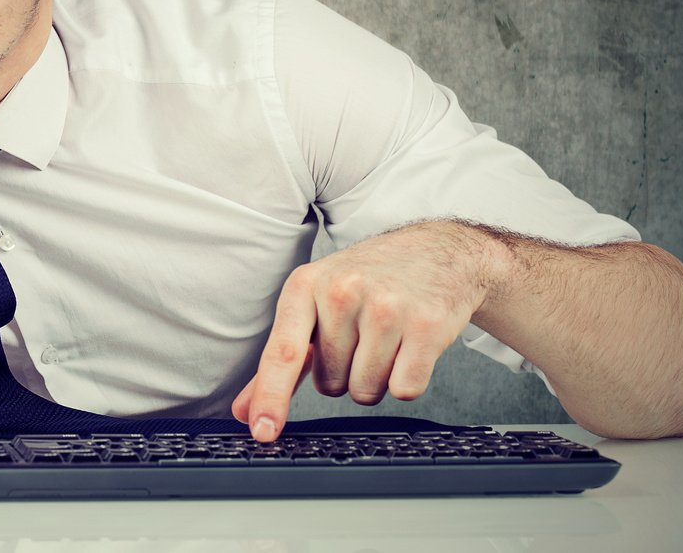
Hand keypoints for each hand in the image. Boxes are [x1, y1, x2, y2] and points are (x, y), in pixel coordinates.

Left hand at [230, 220, 502, 440]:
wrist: (437, 251)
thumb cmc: (368, 279)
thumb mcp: (315, 300)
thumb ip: (281, 357)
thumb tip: (245, 410)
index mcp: (306, 285)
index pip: (283, 351)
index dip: (270, 396)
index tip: (261, 430)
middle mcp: (343, 292)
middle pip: (329, 383)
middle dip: (345, 371)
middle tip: (362, 335)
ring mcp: (386, 307)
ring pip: (366, 390)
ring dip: (377, 377)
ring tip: (388, 337)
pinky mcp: (427, 325)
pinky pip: (405, 389)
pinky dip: (408, 379)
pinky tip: (412, 345)